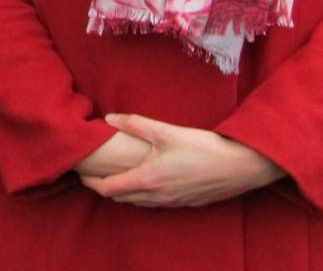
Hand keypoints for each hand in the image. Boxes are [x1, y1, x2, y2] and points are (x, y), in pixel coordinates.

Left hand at [79, 113, 285, 208]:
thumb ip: (136, 124)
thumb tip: (110, 119)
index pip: (109, 189)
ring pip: (138, 203)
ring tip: (115, 176)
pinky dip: (142, 195)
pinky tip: (146, 180)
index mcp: (148, 180)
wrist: (240, 167)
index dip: (91, 182)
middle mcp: (157, 197)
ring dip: (123, 192)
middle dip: (103, 187)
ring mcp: (171, 203)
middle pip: (120, 198)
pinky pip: (155, 203)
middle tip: (93, 173)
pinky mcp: (185, 203)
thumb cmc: (204, 148)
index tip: (81, 173)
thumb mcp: (167, 132)